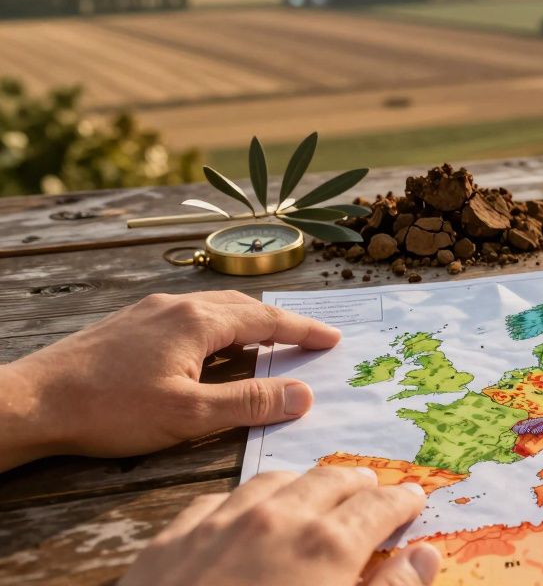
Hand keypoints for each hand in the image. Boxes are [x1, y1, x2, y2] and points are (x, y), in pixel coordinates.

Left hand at [0, 291, 340, 470]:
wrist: (32, 402)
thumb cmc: (109, 410)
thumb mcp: (189, 415)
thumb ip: (250, 403)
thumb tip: (303, 394)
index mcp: (199, 321)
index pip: (268, 319)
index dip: (304, 330)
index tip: (333, 338)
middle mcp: (178, 305)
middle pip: (244, 307)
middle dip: (281, 323)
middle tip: (310, 339)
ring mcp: (150, 311)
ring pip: (215, 310)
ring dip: (249, 323)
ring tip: (269, 342)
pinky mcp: (129, 324)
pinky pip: (190, 316)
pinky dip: (218, 328)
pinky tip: (212, 349)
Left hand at [121, 467, 438, 585]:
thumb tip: (424, 555)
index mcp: (328, 545)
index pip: (378, 506)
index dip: (400, 501)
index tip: (412, 498)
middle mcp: (277, 520)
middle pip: (329, 482)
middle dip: (356, 483)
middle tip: (372, 487)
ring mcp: (220, 524)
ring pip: (272, 482)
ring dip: (303, 483)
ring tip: (315, 490)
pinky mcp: (172, 540)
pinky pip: (217, 501)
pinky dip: (243, 501)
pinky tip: (244, 512)